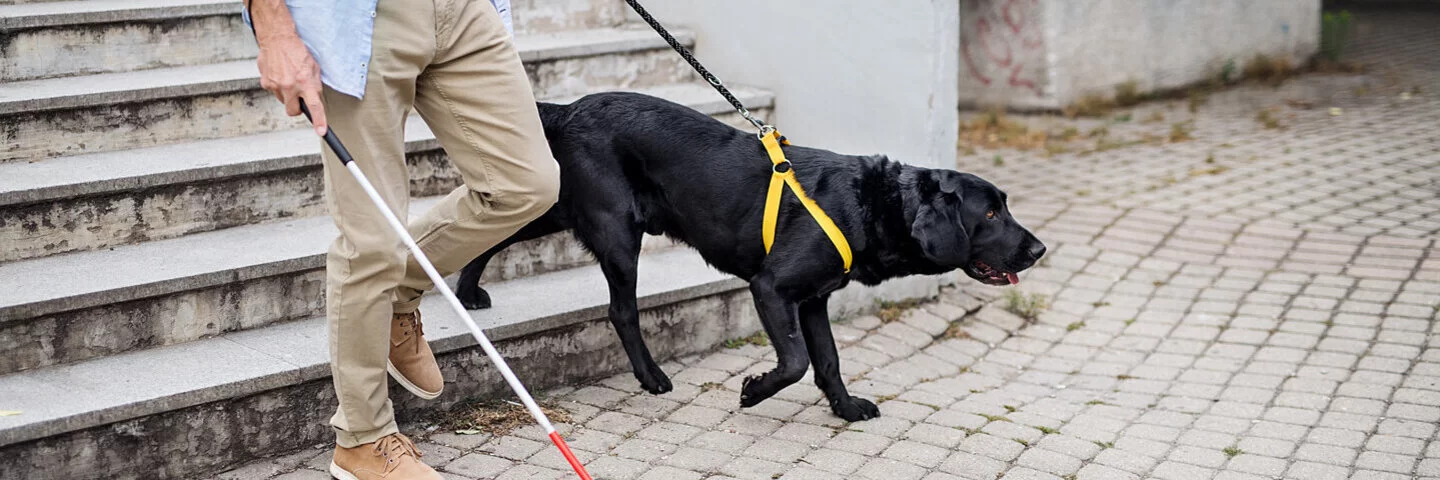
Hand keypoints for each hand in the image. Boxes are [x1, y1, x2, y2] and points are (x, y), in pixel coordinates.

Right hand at [250, 0, 326, 135]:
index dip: (319, 121)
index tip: (321, 132)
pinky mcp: (265, 83)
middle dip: (297, 108)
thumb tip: (315, 98)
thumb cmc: (297, 51)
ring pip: (284, 101)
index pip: (314, 106)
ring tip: (289, 78)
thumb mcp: (314, 68)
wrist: (277, 39)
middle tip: (299, 97)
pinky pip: (274, 92)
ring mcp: (276, 85)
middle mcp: (290, 86)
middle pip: (293, 112)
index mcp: (305, 82)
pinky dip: (278, 87)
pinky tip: (280, 75)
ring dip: (288, 95)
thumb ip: (315, 85)